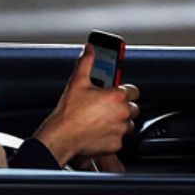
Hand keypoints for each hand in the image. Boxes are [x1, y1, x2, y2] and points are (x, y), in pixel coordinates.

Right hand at [33, 44, 139, 166]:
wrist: (62, 136)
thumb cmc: (69, 112)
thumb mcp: (77, 82)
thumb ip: (86, 62)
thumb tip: (90, 49)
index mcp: (116, 96)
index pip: (133, 90)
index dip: (124, 91)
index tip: (116, 92)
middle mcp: (122, 113)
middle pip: (132, 108)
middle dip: (122, 107)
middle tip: (106, 107)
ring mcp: (119, 130)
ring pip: (128, 124)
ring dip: (119, 121)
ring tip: (102, 120)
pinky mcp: (115, 144)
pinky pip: (119, 138)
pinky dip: (111, 135)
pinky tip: (99, 131)